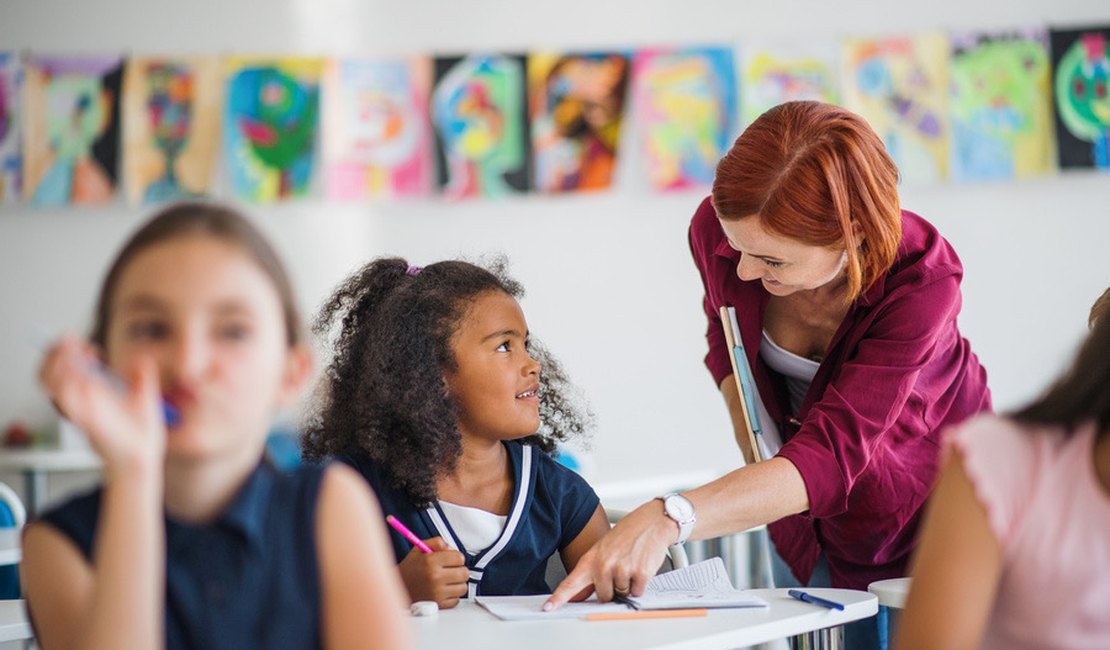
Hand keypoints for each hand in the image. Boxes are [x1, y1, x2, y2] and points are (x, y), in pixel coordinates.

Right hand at [38, 336, 165, 478]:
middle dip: (55, 351)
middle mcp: (81, 399)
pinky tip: (83, 376)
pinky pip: (65, 401)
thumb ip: (143, 377)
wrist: (145, 457)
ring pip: (49, 382)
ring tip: (76, 353)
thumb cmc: (141, 434)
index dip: (68, 350)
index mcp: (91, 393)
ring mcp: (81, 409)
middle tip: (74, 342)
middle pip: (49, 371)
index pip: (64, 367)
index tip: (89, 345)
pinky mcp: (86, 420)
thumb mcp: (145, 397)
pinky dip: (67, 385)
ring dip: (57, 363)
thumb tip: (142, 359)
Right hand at [396, 537, 468, 608]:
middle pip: (464, 573)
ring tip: (447, 581)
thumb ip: (437, 542)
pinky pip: (456, 600)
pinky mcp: (438, 604)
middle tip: (451, 570)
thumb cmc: (410, 568)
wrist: (397, 587)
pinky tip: (443, 591)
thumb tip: (452, 549)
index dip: (456, 557)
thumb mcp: (420, 548)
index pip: (459, 558)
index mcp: (431, 561)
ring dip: (457, 584)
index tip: (451, 560)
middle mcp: (435, 577)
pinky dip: (452, 596)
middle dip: (459, 570)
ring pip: (463, 587)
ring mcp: (437, 592)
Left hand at [545, 499, 675, 610]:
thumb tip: (579, 596)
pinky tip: (641, 566)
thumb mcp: (603, 550)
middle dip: (613, 588)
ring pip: (622, 595)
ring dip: (628, 585)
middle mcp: (604, 565)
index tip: (548, 608)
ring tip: (631, 564)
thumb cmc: (628, 534)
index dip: (558, 598)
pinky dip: (641, 584)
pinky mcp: (640, 574)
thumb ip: (591, 574)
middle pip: (604, 596)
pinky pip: (637, 592)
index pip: (570, 583)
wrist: (652, 521)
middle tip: (620, 569)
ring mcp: (622, 570)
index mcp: (591, 559)